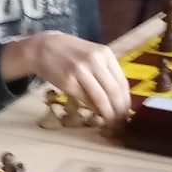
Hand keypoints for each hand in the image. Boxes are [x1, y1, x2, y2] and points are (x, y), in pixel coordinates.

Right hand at [0, 32, 132, 123]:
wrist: (43, 48)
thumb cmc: (71, 53)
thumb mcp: (92, 55)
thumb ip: (106, 72)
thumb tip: (118, 100)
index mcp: (105, 54)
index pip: (122, 82)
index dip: (127, 101)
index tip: (128, 113)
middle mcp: (95, 61)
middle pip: (114, 91)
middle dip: (120, 111)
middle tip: (122, 123)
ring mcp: (81, 71)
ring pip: (101, 98)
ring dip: (108, 114)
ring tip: (112, 124)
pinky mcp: (68, 82)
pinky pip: (85, 100)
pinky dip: (93, 110)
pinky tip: (97, 115)